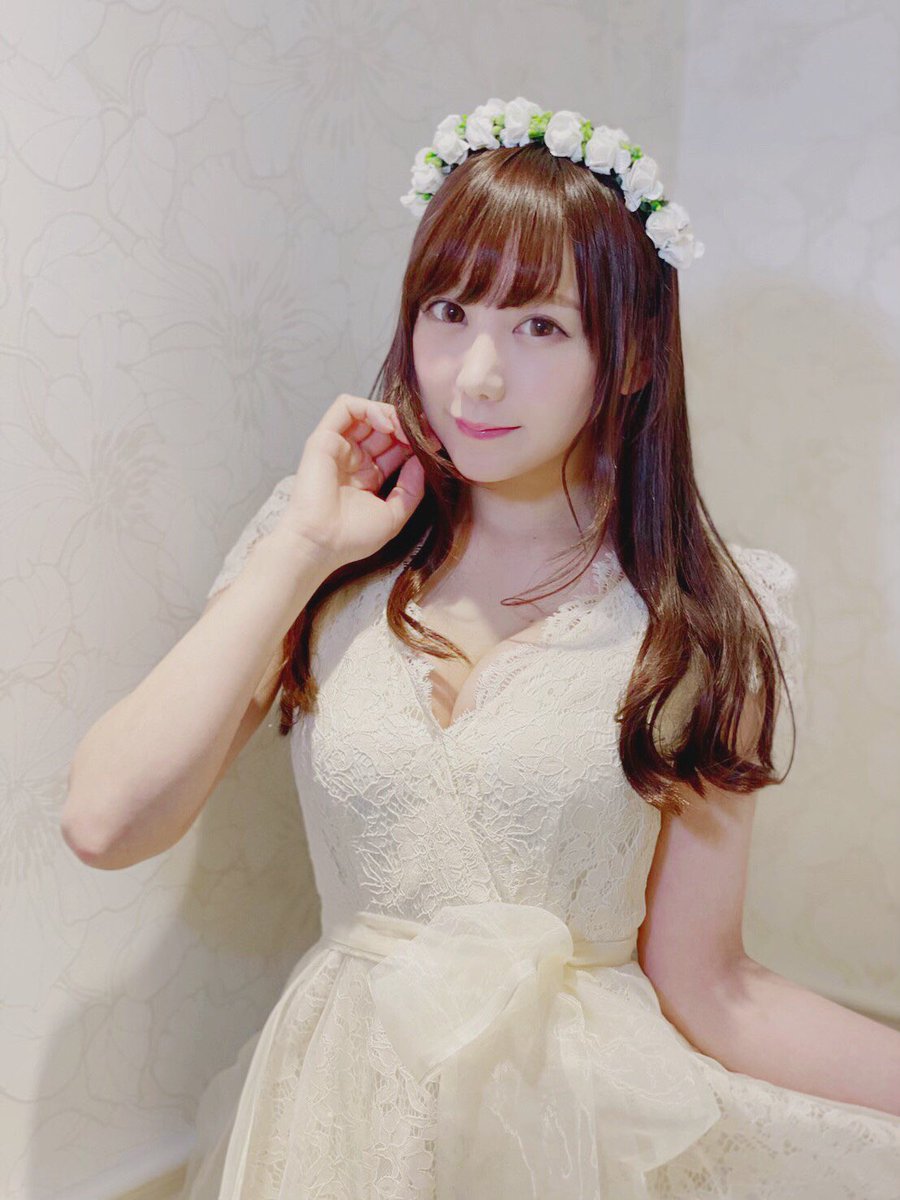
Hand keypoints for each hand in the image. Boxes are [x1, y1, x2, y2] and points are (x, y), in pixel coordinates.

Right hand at [272, 394, 439, 569]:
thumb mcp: (394, 516)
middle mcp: (354, 459)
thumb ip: (412, 489)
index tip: (434, 444)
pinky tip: (387, 425)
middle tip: (425, 434)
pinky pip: (345, 407)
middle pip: (384, 428)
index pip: (395, 447)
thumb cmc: (352, 537)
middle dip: (406, 426)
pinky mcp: (324, 438)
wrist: (321, 543)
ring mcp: (339, 447)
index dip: (415, 442)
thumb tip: (422, 461)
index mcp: (368, 477)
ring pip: (367, 413)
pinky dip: (369, 407)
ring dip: (391, 414)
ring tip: (406, 429)